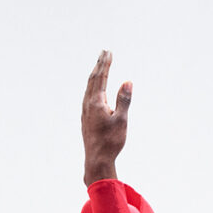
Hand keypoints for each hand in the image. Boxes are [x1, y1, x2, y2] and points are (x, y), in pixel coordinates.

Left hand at [81, 51, 130, 183]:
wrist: (96, 160)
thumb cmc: (110, 142)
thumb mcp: (121, 120)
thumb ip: (123, 100)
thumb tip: (127, 82)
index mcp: (96, 102)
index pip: (101, 77)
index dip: (105, 63)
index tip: (108, 52)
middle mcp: (88, 104)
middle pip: (93, 79)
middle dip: (99, 65)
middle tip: (104, 52)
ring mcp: (85, 111)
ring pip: (89, 87)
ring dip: (95, 74)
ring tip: (99, 66)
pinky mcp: (86, 118)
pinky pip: (88, 96)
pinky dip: (93, 86)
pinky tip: (94, 89)